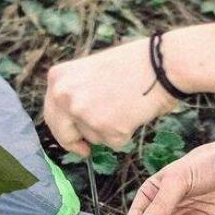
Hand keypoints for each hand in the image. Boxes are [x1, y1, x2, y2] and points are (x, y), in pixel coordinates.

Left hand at [44, 38, 179, 155]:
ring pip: (92, 138)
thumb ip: (76, 94)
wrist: (162, 64)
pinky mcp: (106, 128)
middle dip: (75, 143)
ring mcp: (84, 112)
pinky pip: (113, 143)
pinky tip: (133, 113)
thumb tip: (72, 122)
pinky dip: (125, 134)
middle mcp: (64, 95)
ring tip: (125, 106)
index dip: (62, 130)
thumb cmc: (133, 65)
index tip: (73, 141)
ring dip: (107, 131)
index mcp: (58, 78)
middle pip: (63, 133)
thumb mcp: (90, 72)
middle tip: (85, 151)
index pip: (52, 114)